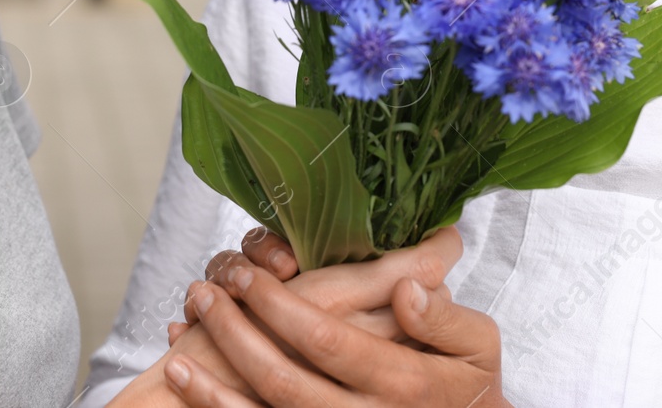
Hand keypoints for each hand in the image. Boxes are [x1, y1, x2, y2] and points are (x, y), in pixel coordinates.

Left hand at [163, 228, 511, 406]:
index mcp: (404, 383)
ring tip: (183, 327)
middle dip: (236, 332)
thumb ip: (446, 317)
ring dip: (210, 380)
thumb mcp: (479, 348)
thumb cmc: (466, 387)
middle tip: (206, 288)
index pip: (329, 342)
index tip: (247, 273)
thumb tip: (407, 288)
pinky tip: (182, 377)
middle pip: (285, 381)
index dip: (280, 307)